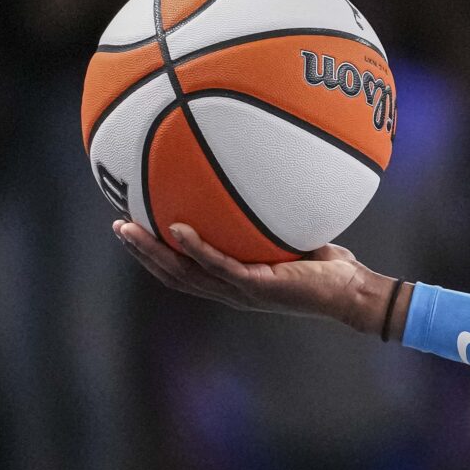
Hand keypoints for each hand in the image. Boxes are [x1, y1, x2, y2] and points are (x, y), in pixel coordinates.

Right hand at [114, 220, 397, 335]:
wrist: (353, 292)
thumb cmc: (328, 266)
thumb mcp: (291, 237)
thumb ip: (269, 217)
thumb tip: (260, 178)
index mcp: (234, 282)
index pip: (185, 271)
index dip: (156, 255)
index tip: (133, 228)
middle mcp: (232, 290)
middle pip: (173, 275)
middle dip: (142, 253)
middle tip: (116, 226)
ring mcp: (243, 291)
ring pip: (186, 274)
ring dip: (154, 253)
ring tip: (127, 228)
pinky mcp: (259, 287)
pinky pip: (221, 266)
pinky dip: (198, 249)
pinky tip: (177, 229)